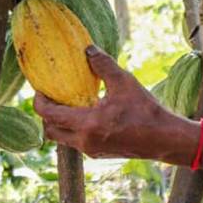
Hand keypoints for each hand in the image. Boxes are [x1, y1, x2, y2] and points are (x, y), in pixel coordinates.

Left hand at [34, 45, 191, 160]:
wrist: (164, 138)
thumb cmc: (145, 111)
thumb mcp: (124, 82)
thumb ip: (103, 64)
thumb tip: (88, 49)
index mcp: (87, 124)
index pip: (50, 115)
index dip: (39, 101)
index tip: (39, 88)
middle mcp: (85, 141)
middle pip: (50, 131)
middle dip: (45, 115)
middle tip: (50, 97)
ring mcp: (92, 150)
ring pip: (63, 139)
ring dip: (59, 123)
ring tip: (67, 103)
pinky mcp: (99, 153)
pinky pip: (76, 141)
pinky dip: (73, 128)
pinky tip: (85, 113)